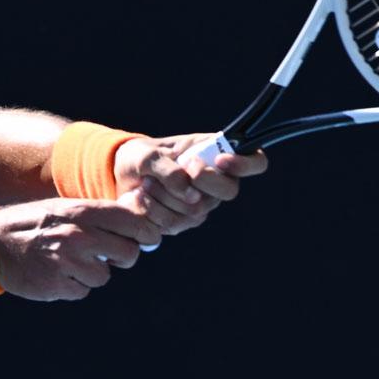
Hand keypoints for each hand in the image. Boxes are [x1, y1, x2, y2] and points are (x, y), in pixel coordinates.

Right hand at [0, 194, 162, 300]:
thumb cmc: (36, 223)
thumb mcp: (66, 207)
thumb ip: (102, 211)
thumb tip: (143, 208)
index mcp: (81, 211)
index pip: (132, 221)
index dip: (147, 231)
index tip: (149, 237)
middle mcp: (76, 236)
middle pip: (129, 253)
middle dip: (122, 255)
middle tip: (108, 252)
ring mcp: (66, 263)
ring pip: (104, 276)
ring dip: (93, 272)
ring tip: (70, 260)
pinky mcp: (57, 286)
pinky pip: (82, 291)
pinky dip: (74, 285)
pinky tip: (58, 272)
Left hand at [113, 134, 269, 236]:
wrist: (123, 177)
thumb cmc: (143, 157)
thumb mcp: (149, 154)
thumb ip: (169, 169)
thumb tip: (189, 192)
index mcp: (219, 154)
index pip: (255, 162)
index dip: (246, 164)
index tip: (222, 159)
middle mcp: (218, 181)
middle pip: (229, 191)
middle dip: (204, 181)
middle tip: (184, 168)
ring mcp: (203, 203)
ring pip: (197, 210)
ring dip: (167, 195)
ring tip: (147, 181)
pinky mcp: (185, 222)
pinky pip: (177, 224)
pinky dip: (155, 210)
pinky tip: (142, 197)